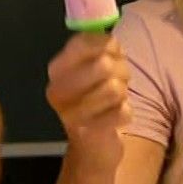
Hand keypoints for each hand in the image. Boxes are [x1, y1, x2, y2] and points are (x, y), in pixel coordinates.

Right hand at [46, 33, 131, 171]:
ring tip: (117, 97)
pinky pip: (122, 111)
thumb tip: (110, 38)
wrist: (92, 145)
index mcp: (57, 69)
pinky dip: (125, 112)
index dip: (106, 43)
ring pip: (114, 88)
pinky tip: (115, 116)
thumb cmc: (96, 98)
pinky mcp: (88, 133)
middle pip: (103, 64)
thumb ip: (98, 48)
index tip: (113, 51)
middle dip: (120, 70)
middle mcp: (58, 90)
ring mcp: (70, 113)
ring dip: (123, 92)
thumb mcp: (92, 67)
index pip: (82, 43)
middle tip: (118, 79)